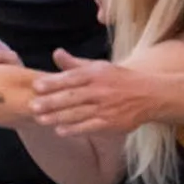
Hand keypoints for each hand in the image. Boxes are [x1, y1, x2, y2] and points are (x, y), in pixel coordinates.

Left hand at [29, 51, 159, 136]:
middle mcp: (102, 90)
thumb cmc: (119, 80)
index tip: (36, 86)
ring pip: (79, 113)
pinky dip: (75, 129)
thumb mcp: (99, 67)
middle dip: (51, 102)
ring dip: (58, 117)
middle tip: (32, 106)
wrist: (151, 95)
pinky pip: (90, 127)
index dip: (53, 82)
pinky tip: (59, 130)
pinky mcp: (112, 122)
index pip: (72, 78)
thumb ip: (75, 64)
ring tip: (40, 119)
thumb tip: (56, 53)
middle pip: (73, 96)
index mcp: (97, 74)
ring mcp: (107, 107)